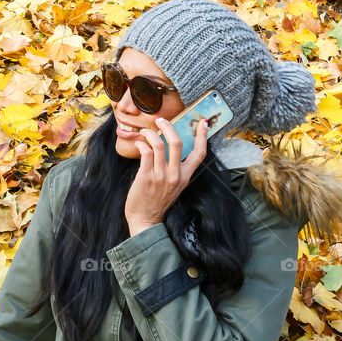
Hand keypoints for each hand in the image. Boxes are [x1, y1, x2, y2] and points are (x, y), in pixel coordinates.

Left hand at [125, 117, 208, 235]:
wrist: (145, 220)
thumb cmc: (158, 202)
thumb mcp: (174, 186)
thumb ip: (176, 169)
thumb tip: (170, 147)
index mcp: (185, 177)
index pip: (200, 154)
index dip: (202, 136)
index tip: (203, 123)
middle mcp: (175, 175)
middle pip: (177, 142)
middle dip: (169, 126)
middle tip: (161, 120)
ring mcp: (161, 176)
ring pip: (159, 144)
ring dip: (150, 133)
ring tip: (145, 131)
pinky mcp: (146, 176)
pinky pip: (145, 152)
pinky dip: (141, 143)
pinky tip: (138, 143)